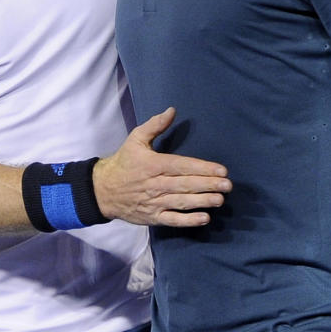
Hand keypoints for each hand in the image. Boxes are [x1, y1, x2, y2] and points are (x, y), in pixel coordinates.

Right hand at [92, 107, 230, 226]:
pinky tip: (204, 218)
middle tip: (228, 185)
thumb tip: (172, 110)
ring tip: (220, 200)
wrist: (102, 190)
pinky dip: (188, 220)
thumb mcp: (135, 139)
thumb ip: (155, 125)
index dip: (203, 168)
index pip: (182, 166)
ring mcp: (154, 202)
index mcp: (153, 164)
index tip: (221, 170)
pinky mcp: (152, 217)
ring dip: (202, 201)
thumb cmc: (123, 163)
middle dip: (208, 185)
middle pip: (185, 184)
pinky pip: (172, 220)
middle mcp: (155, 184)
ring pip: (182, 202)